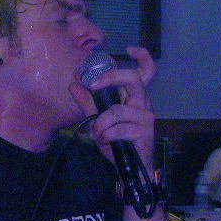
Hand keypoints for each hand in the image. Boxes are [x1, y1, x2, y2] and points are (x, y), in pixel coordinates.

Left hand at [69, 47, 156, 168]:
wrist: (130, 169)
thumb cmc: (117, 143)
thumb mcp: (99, 122)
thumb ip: (87, 103)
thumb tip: (74, 84)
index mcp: (135, 97)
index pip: (147, 71)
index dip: (142, 57)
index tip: (127, 50)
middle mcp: (143, 103)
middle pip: (133, 79)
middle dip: (111, 78)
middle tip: (92, 84)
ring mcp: (146, 117)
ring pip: (117, 110)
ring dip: (100, 124)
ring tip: (96, 134)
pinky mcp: (145, 132)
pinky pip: (118, 128)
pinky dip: (105, 135)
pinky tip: (104, 142)